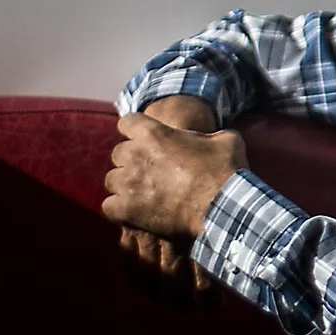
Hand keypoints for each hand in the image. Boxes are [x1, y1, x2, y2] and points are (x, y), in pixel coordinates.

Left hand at [110, 98, 228, 301]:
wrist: (222, 206)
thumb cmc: (225, 171)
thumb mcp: (226, 140)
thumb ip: (210, 135)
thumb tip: (214, 139)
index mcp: (154, 133)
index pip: (127, 122)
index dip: (135, 129)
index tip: (143, 138)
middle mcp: (135, 155)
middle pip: (118, 153)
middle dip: (130, 160)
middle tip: (149, 171)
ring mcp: (128, 183)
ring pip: (111, 180)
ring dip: (124, 185)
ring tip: (140, 194)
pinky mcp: (127, 210)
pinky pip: (109, 207)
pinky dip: (120, 210)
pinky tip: (134, 212)